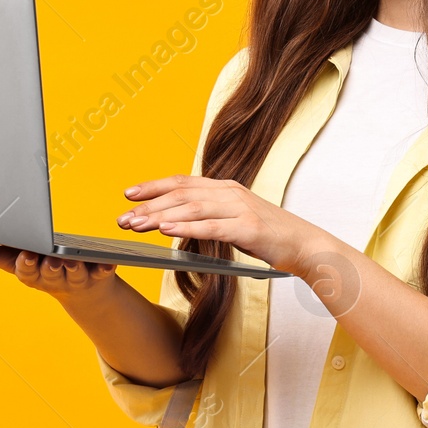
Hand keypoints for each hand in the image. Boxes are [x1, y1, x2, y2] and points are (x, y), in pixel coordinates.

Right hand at [0, 237, 119, 305]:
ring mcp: (73, 278)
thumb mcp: (16, 259)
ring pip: (70, 275)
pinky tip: (106, 264)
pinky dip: (103, 269)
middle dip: (39, 266)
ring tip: (66, 261)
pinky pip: (101, 273)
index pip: (19, 269)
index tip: (21, 255)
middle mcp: (50, 278)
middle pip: (43, 274)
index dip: (18, 263)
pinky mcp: (97, 276)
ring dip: (68, 268)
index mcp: (29, 271)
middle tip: (38, 257)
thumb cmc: (42, 266)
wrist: (83, 291)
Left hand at [118, 175, 323, 273]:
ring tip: (137, 225)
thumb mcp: (235, 220)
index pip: (183, 182)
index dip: (154, 186)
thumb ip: (209, 216)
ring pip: (191, 208)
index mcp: (226, 188)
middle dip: (149, 205)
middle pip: (181, 193)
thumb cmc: (270, 236)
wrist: (305, 245)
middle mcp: (230, 192)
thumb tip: (176, 221)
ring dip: (160, 216)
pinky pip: (211, 226)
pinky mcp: (248, 227)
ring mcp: (240, 208)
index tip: (128, 194)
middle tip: (123, 218)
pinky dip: (186, 227)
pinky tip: (166, 231)